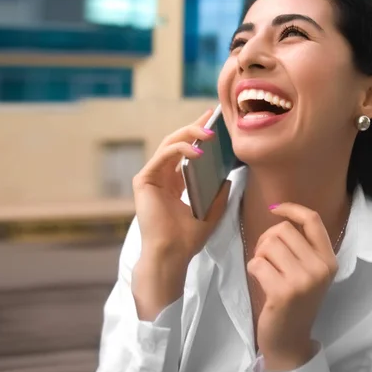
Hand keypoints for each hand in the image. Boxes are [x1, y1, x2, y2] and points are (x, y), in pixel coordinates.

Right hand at [132, 109, 230, 319]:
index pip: (186, 151)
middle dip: (194, 127)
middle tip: (211, 117)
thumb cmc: (188, 238)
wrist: (172, 254)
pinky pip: (162, 156)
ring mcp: (151, 177)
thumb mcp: (211, 212)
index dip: (197, 134)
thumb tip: (228, 178)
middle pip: (177, 142)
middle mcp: (161, 177)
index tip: (213, 120)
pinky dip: (180, 150)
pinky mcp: (144, 180)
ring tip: (209, 133)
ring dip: (189, 134)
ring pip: (169, 144)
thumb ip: (218, 195)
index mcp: (174, 183)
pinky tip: (197, 151)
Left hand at [247, 203, 337, 371]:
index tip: (274, 209)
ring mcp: (303, 280)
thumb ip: (302, 247)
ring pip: (268, 244)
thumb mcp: (310, 272)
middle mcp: (320, 268)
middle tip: (266, 257)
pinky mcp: (283, 292)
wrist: (290, 341)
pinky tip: (260, 282)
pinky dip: (253, 269)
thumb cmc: (295, 302)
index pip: (313, 220)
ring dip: (259, 255)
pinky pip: (257, 263)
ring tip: (265, 271)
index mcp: (329, 260)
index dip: (291, 208)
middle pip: (283, 230)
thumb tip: (280, 213)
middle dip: (266, 239)